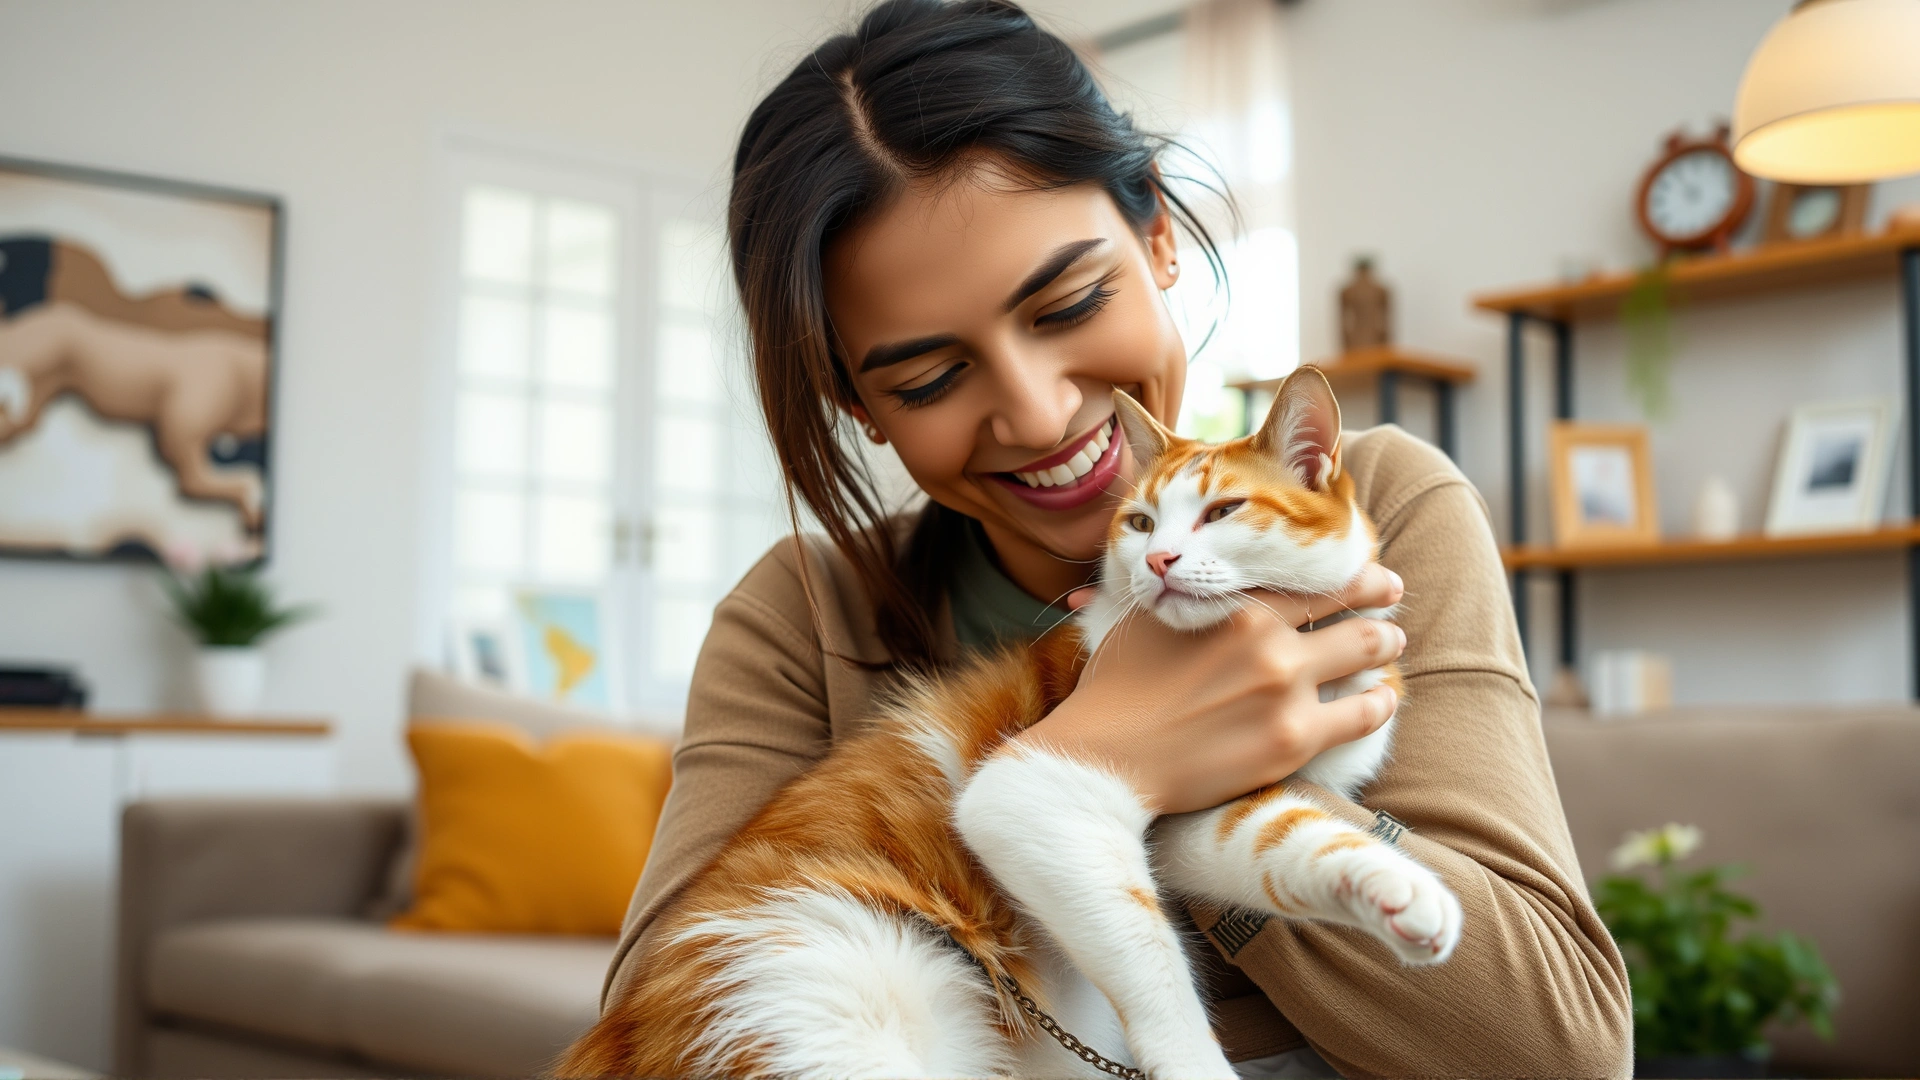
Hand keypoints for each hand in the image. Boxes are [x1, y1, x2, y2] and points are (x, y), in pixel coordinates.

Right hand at [1015, 564, 1405, 814]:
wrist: (1106, 758)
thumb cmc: (1115, 687)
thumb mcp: (1148, 616)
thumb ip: (1184, 590)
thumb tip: (1186, 565)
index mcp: (1236, 604)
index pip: (1313, 578)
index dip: (1352, 574)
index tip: (1372, 574)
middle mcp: (1270, 640)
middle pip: (1355, 610)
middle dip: (1382, 603)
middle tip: (1393, 603)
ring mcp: (1287, 690)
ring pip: (1368, 654)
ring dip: (1386, 647)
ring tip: (1391, 649)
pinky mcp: (1296, 740)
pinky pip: (1364, 713)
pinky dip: (1379, 702)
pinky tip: (1381, 699)